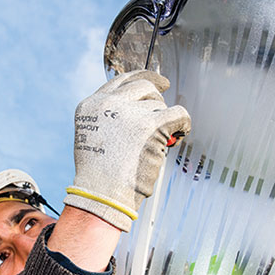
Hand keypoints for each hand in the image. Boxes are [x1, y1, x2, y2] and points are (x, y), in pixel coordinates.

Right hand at [63, 70, 190, 231]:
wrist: (102, 194)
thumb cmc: (101, 176)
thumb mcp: (94, 137)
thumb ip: (110, 118)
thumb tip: (140, 107)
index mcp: (91, 105)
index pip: (121, 80)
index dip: (144, 79)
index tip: (160, 82)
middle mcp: (108, 104)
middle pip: (144, 88)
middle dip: (157, 101)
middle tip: (163, 118)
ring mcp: (130, 113)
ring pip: (160, 105)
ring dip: (164, 122)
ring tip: (157, 144)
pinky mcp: (151, 125)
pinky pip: (178, 114)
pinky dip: (183, 124)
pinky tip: (179, 135)